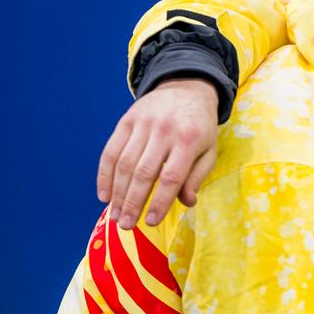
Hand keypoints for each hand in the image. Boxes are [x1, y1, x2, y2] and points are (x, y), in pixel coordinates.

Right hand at [97, 79, 220, 228]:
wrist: (185, 88)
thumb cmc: (199, 126)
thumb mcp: (208, 150)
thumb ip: (197, 177)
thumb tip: (187, 202)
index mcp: (189, 140)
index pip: (171, 177)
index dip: (159, 202)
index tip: (151, 222)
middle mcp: (164, 131)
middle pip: (144, 172)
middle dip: (133, 202)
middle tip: (126, 225)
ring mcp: (143, 124)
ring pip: (125, 164)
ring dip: (117, 193)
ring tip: (115, 215)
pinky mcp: (126, 121)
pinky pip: (111, 151)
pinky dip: (104, 175)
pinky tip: (104, 195)